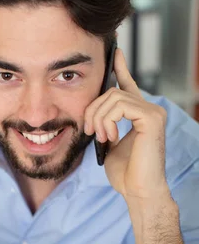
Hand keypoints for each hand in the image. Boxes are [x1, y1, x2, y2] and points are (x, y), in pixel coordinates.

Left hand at [84, 48, 169, 202]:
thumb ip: (106, 125)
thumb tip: (94, 114)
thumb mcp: (109, 145)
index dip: (121, 67)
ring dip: (98, 118)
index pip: (128, 85)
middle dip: (93, 110)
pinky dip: (108, 121)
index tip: (115, 51)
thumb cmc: (125, 174)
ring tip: (101, 137)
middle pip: (111, 91)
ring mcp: (153, 112)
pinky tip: (110, 136)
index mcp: (139, 114)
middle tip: (90, 132)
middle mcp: (150, 109)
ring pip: (113, 97)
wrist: (138, 191)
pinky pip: (120, 106)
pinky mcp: (152, 118)